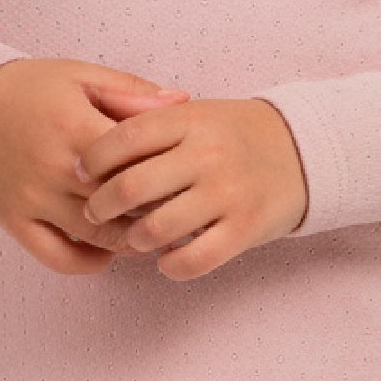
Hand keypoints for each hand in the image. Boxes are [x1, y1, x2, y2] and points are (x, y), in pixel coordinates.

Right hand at [0, 57, 191, 274]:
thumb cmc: (31, 89)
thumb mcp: (81, 77)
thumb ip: (132, 92)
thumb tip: (182, 101)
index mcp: (74, 127)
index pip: (135, 162)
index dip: (163, 171)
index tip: (180, 174)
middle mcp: (53, 168)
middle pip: (120, 203)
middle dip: (151, 208)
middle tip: (173, 207)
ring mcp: (32, 199)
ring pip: (95, 235)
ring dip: (127, 237)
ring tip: (147, 228)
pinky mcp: (15, 221)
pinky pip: (58, 257)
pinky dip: (88, 261)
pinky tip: (106, 251)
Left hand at [76, 95, 308, 279]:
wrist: (301, 149)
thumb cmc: (232, 133)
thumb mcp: (194, 114)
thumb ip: (149, 124)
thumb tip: (91, 150)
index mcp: (189, 121)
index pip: (126, 137)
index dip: (94, 158)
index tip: (79, 173)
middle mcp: (207, 154)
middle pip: (133, 185)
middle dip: (101, 206)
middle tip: (92, 213)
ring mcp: (227, 193)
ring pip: (158, 227)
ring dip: (133, 238)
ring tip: (131, 236)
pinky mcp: (245, 228)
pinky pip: (194, 259)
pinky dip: (169, 266)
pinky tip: (164, 259)